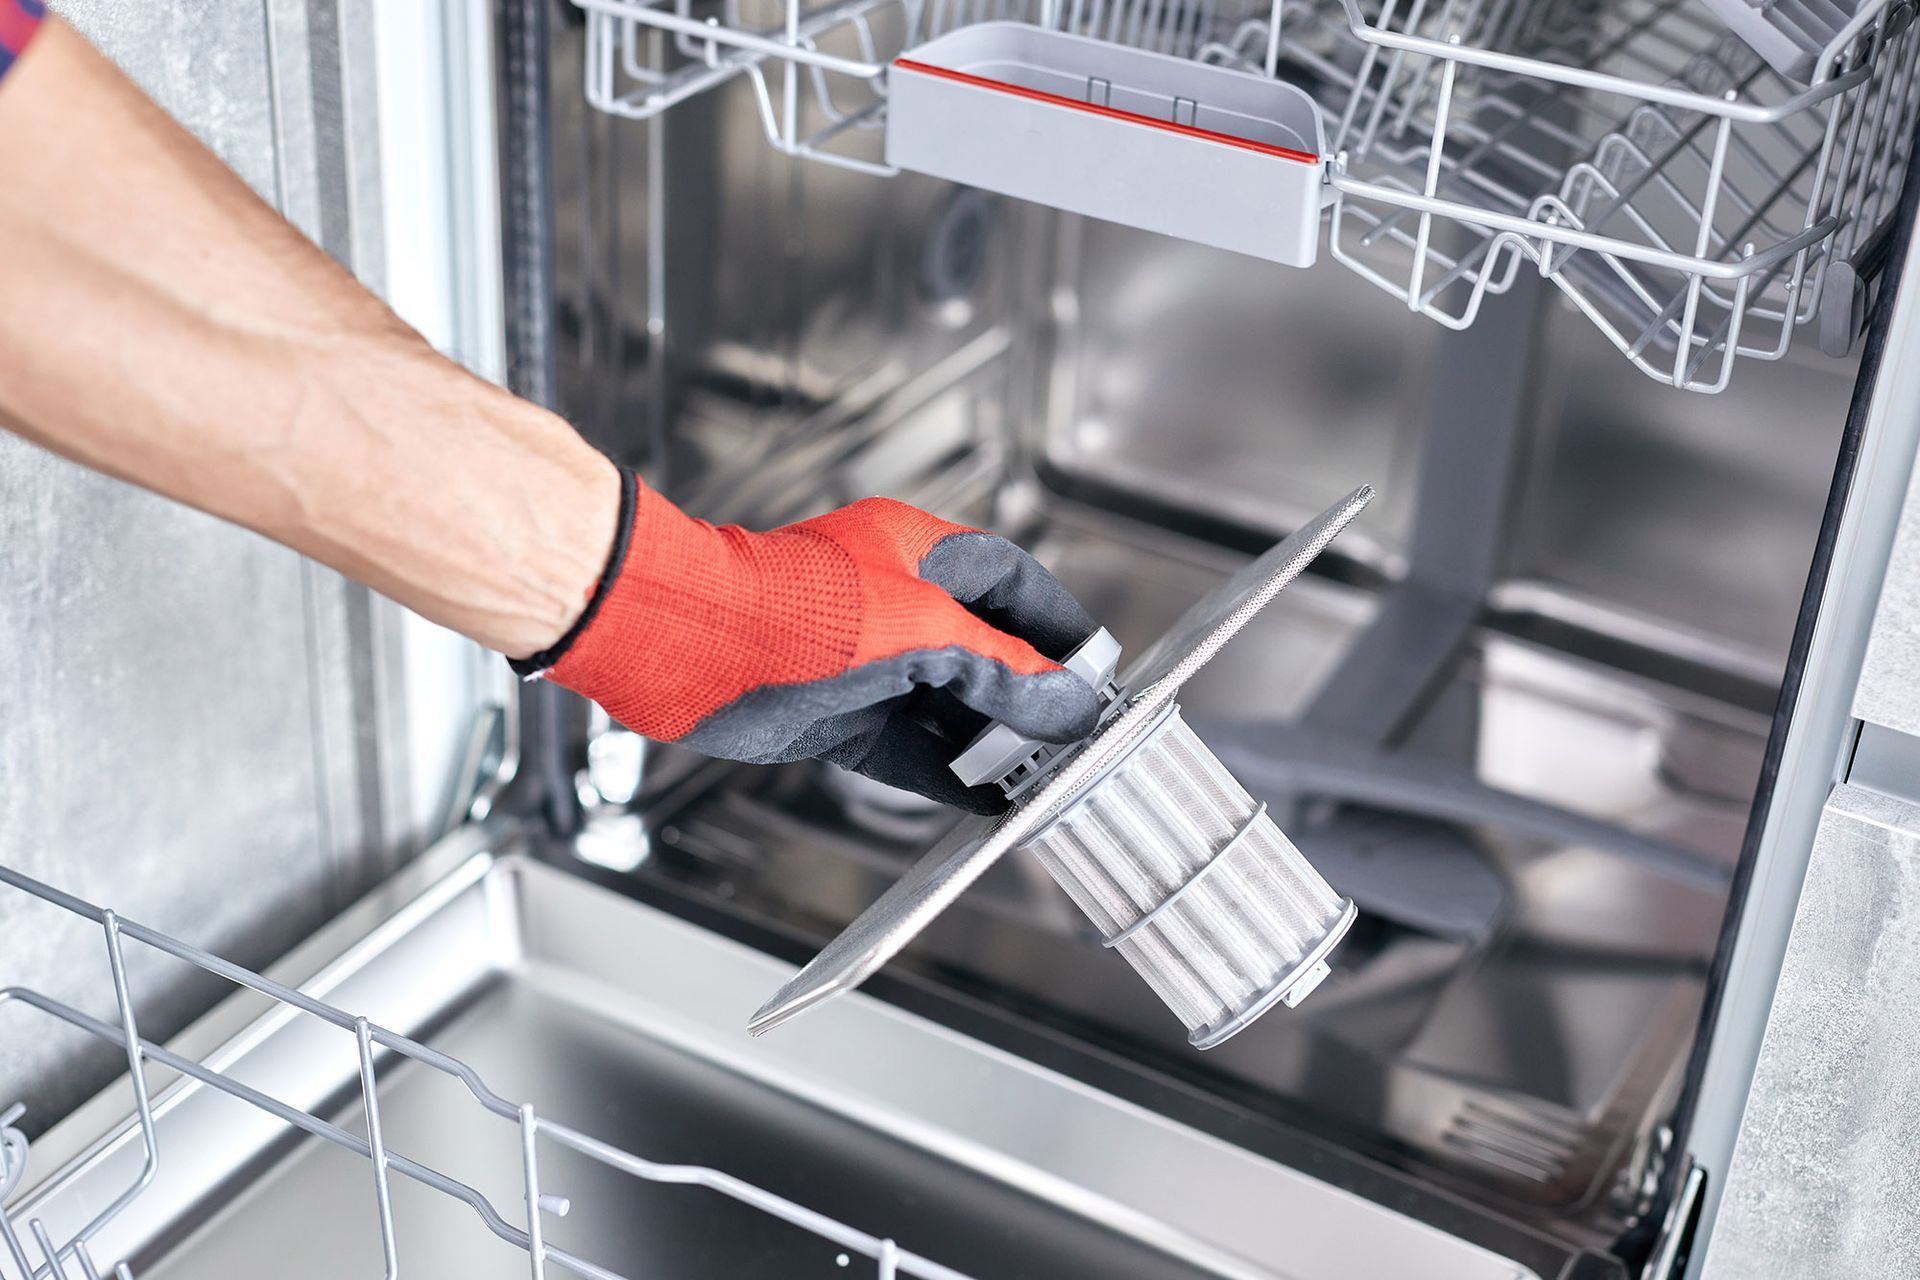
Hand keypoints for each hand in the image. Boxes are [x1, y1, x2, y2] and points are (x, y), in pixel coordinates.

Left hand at [518, 471, 1103, 813]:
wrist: (686, 647)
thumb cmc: (787, 610)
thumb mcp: (921, 634)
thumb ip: (999, 672)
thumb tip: (1063, 701)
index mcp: (915, 551)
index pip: (1008, 578)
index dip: (1054, 622)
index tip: (1094, 664)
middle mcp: (891, 601)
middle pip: (981, 648)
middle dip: (1027, 693)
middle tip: (1072, 733)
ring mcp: (862, 660)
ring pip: (944, 704)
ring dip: (988, 741)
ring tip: (1036, 774)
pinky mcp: (834, 713)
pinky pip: (904, 747)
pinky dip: (943, 773)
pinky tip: (982, 799)